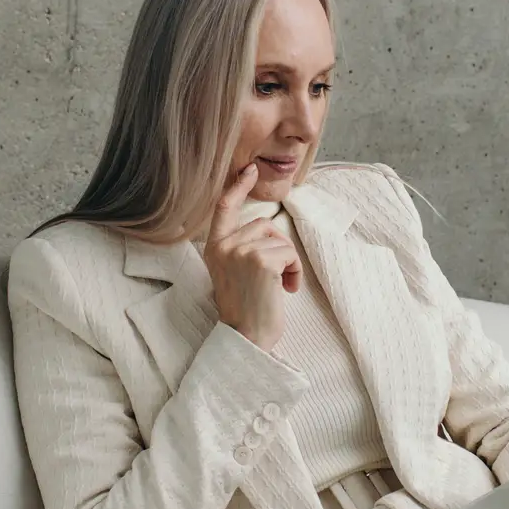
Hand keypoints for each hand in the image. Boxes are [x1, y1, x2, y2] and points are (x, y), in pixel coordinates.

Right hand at [203, 162, 301, 353]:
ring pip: (280, 240)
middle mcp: (223, 246)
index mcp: (214, 248)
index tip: (249, 170)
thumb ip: (241, 248)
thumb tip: (267, 229)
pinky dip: (295, 271)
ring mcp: (241, 252)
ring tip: (282, 286)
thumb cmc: (246, 310)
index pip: (224, 208)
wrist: (246, 338)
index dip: (238, 187)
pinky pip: (289, 254)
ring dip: (289, 262)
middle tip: (279, 277)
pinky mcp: (260, 260)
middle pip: (265, 225)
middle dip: (280, 248)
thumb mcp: (234, 273)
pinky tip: (287, 289)